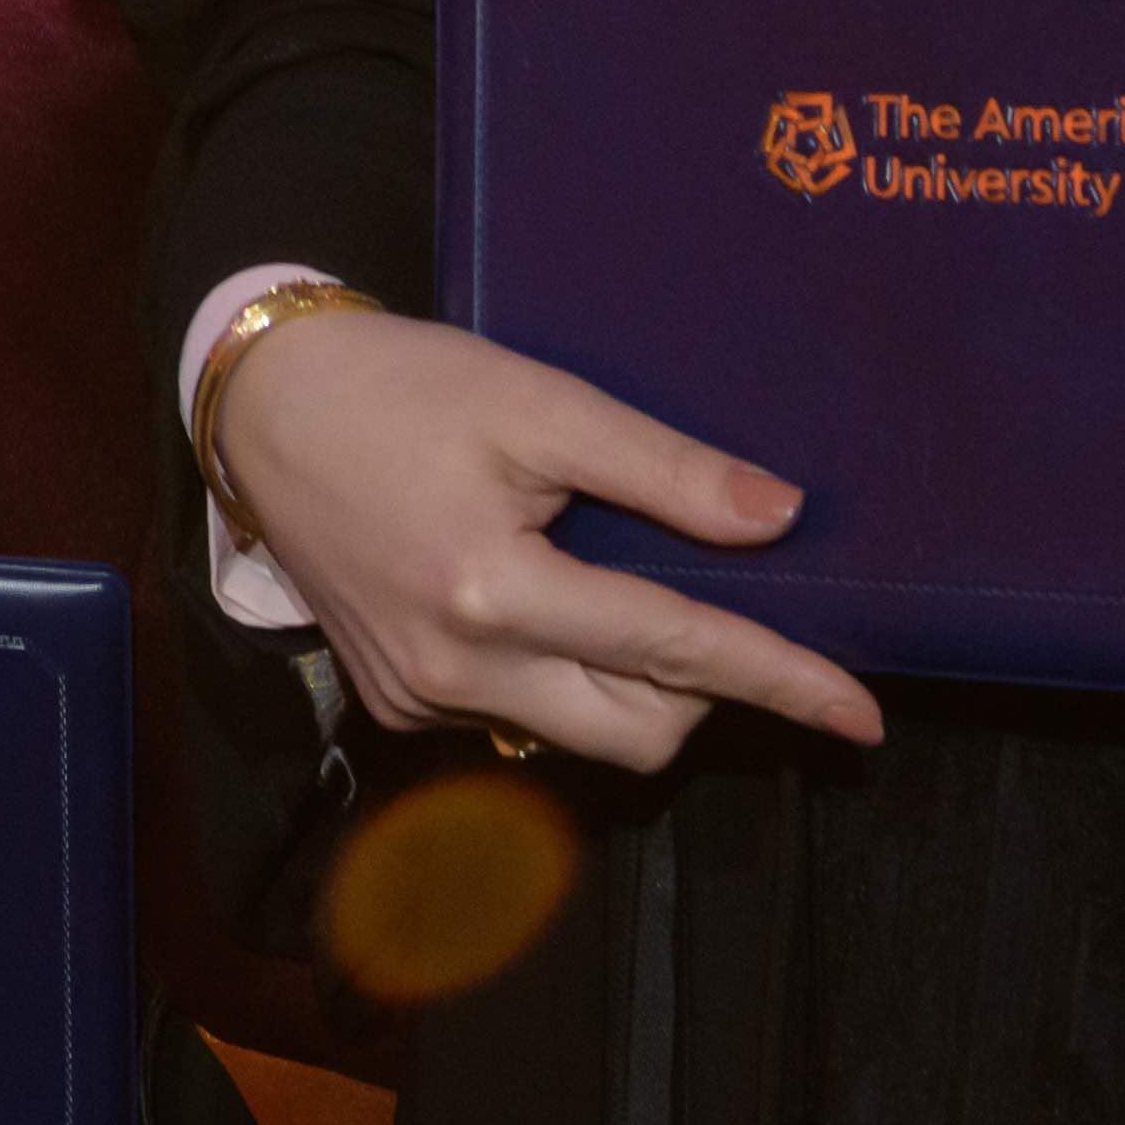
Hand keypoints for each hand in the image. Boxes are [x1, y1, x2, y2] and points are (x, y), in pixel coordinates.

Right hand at [194, 301, 886, 768]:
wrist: (263, 405)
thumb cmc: (402, 385)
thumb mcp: (537, 402)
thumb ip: (663, 468)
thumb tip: (781, 519)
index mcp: (492, 590)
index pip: (674, 649)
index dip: (778, 677)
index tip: (861, 714)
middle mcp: (454, 668)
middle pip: (638, 732)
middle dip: (700, 687)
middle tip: (701, 598)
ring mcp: (419, 698)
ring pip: (581, 739)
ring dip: (632, 687)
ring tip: (610, 587)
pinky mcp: (396, 703)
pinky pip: (519, 723)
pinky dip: (560, 679)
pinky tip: (536, 601)